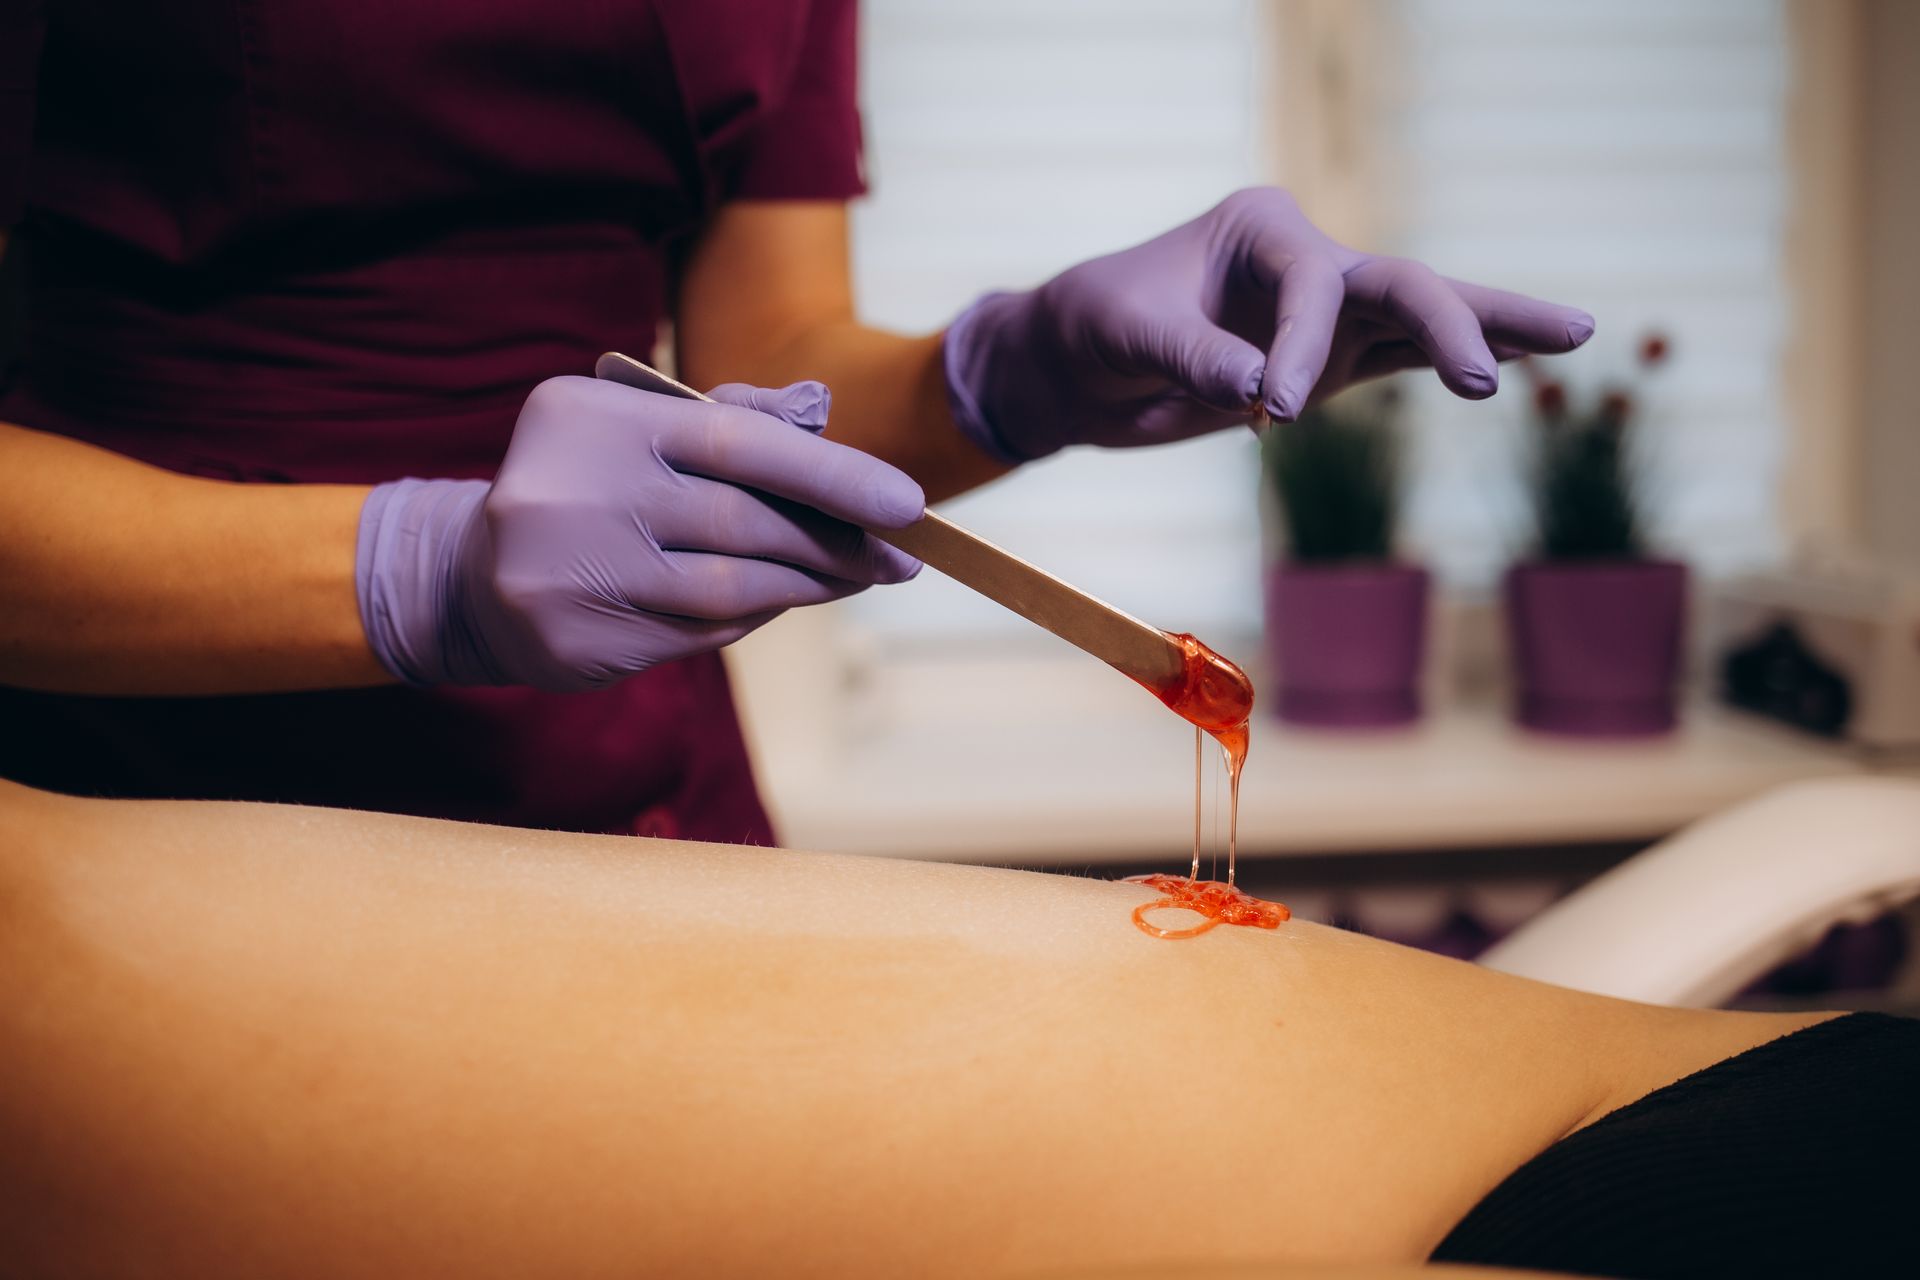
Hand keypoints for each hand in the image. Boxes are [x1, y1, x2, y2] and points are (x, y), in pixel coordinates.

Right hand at [356, 377, 923, 690]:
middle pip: (745, 525)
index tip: (907, 505)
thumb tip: (822, 414)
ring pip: (730, 590)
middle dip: (836, 543)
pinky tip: (779, 601)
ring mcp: (570, 575)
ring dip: (806, 586)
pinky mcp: (576, 643)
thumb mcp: (638, 426)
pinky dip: (752, 618)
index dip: (833, 475)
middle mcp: (578, 494)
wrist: (472, 576)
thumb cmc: (585, 484)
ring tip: (852, 578)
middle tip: (897, 556)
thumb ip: (728, 416)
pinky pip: (700, 634)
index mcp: (599, 421)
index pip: (739, 442)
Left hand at [943, 187, 1594, 461]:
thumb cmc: (1091, 326)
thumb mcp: (1124, 331)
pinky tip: (1520, 364)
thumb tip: (1262, 390)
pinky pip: (1403, 359)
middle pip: (1401, 283)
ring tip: (1580, 333)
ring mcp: (1328, 315)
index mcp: (1260, 228)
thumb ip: (1190, 354)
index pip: (1314, 282)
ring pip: (1422, 316)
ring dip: (1492, 330)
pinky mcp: (1331, 364)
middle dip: (1450, 325)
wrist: (1074, 367)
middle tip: (1489, 376)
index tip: (1277, 407)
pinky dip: (1453, 360)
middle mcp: (1305, 262)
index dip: (1304, 346)